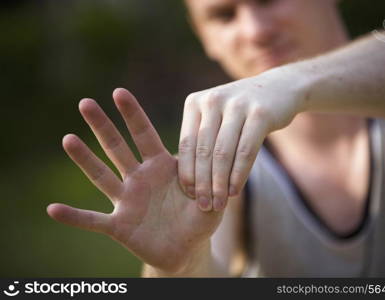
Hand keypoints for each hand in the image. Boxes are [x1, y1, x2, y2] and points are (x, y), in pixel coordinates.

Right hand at [47, 88, 222, 273]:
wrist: (186, 248)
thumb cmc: (200, 218)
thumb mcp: (212, 200)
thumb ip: (214, 183)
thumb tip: (223, 164)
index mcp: (162, 166)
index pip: (145, 135)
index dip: (133, 115)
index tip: (119, 92)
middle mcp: (140, 178)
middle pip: (118, 148)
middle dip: (103, 126)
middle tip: (86, 103)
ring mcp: (127, 200)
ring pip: (102, 177)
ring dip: (84, 160)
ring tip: (68, 139)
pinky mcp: (119, 225)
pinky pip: (93, 220)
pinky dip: (74, 216)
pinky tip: (53, 209)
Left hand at [178, 67, 305, 211]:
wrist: (278, 89)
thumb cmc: (240, 111)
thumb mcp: (215, 117)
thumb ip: (201, 139)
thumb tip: (188, 180)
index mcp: (195, 102)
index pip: (186, 144)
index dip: (187, 172)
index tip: (188, 194)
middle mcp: (213, 100)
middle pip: (203, 151)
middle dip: (202, 182)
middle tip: (203, 205)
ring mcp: (237, 105)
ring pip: (223, 153)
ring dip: (220, 183)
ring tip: (219, 203)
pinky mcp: (260, 114)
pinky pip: (246, 151)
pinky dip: (239, 175)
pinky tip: (235, 191)